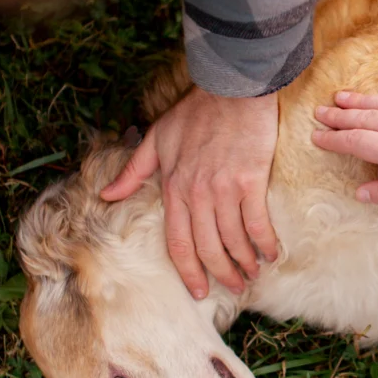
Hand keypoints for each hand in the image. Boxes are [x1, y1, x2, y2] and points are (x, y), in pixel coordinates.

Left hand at [101, 87, 279, 298]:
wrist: (231, 87)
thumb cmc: (196, 111)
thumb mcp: (157, 138)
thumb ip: (133, 171)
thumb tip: (106, 195)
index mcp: (174, 188)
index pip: (178, 243)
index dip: (189, 272)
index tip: (199, 291)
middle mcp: (197, 195)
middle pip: (208, 249)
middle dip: (221, 274)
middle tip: (234, 288)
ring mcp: (224, 189)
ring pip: (233, 241)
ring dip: (245, 263)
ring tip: (253, 274)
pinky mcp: (250, 181)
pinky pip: (257, 223)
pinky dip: (265, 243)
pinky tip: (272, 254)